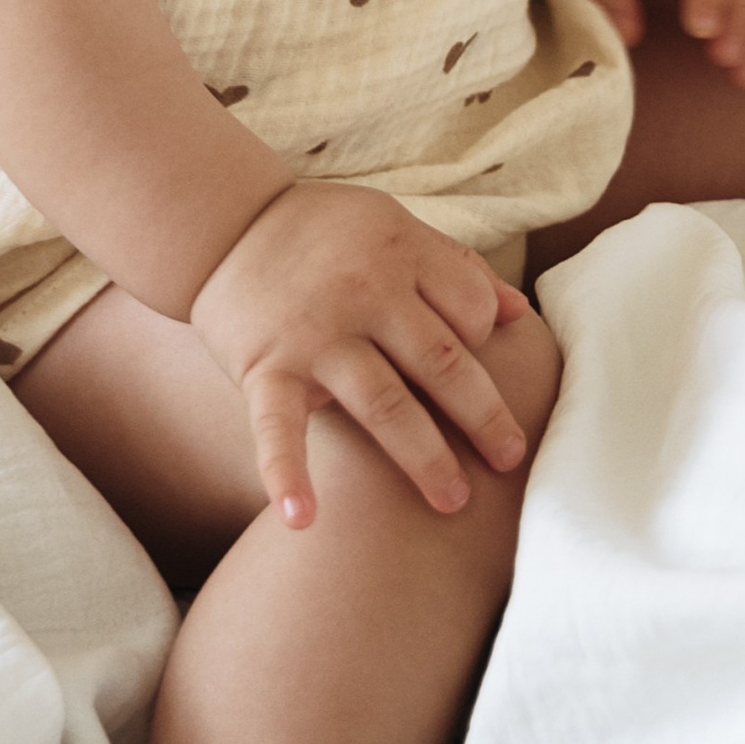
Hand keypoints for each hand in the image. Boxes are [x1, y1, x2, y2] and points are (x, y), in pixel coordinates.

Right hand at [189, 180, 532, 526]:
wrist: (224, 224)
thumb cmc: (323, 233)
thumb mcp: (394, 227)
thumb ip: (456, 266)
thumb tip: (520, 314)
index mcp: (401, 253)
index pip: (470, 310)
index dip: (487, 341)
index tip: (484, 367)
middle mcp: (365, 293)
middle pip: (441, 364)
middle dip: (483, 416)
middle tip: (511, 459)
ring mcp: (314, 334)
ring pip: (384, 405)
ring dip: (423, 457)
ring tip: (453, 501)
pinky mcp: (265, 368)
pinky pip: (276, 427)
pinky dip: (285, 473)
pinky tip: (302, 519)